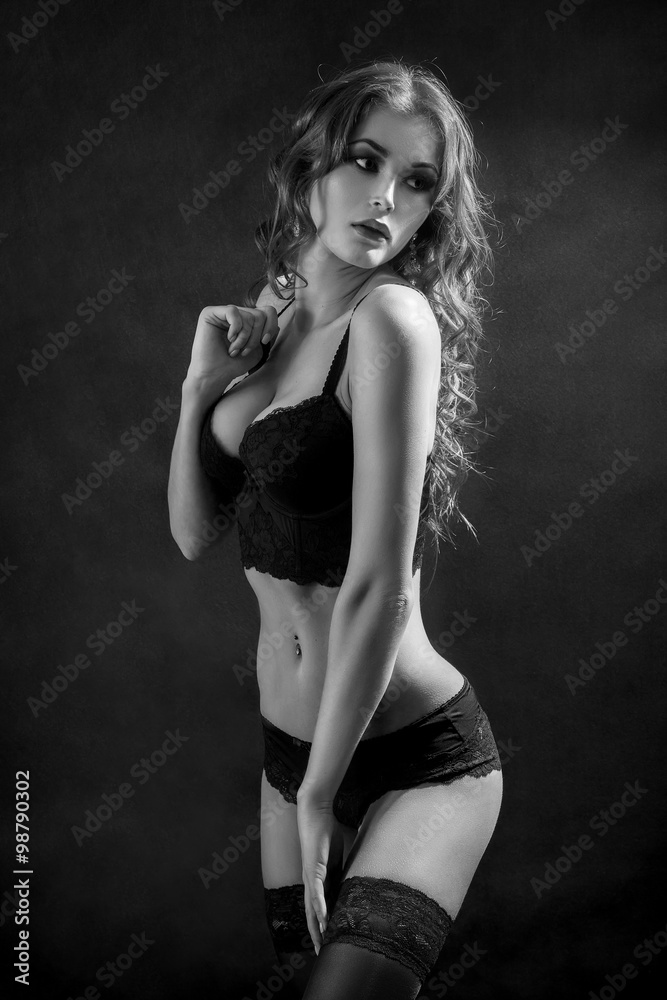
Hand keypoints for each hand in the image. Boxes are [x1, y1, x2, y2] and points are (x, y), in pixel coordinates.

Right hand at [186, 303, 279, 391]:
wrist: (215, 375)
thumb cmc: (233, 365)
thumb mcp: (258, 351)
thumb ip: (266, 336)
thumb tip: (277, 326)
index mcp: (245, 320)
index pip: (267, 312)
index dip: (270, 326)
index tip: (264, 341)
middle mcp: (235, 314)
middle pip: (260, 315)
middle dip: (255, 337)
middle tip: (243, 351)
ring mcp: (222, 312)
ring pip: (248, 316)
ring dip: (244, 338)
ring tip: (234, 350)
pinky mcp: (210, 313)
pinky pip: (232, 311)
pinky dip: (235, 328)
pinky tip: (229, 338)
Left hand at [296, 796, 345, 955]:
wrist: (315, 811)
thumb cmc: (327, 829)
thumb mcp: (342, 853)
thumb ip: (348, 865)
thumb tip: (364, 870)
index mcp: (320, 878)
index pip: (322, 907)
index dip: (325, 924)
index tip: (329, 941)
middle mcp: (312, 881)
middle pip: (313, 913)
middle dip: (316, 933)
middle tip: (321, 953)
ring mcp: (310, 876)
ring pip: (313, 907)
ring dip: (317, 927)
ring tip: (321, 944)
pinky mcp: (312, 868)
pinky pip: (316, 892)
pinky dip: (320, 907)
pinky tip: (323, 921)